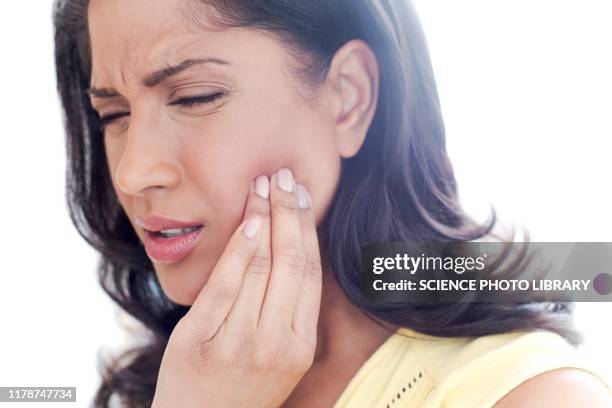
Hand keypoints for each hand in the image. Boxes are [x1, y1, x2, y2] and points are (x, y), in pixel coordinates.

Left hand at [152, 168, 322, 407]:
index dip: (307, 228)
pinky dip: (239, 249)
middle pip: (292, 262)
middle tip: (285, 175)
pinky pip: (227, 285)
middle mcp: (277, 342)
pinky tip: (246, 221)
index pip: (311, 272)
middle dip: (289, 211)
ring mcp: (241, 342)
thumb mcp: (278, 355)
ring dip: (264, 219)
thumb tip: (289, 248)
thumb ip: (286, 309)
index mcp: (300, 343)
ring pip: (263, 266)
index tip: (303, 195)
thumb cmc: (239, 386)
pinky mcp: (203, 340)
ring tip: (264, 185)